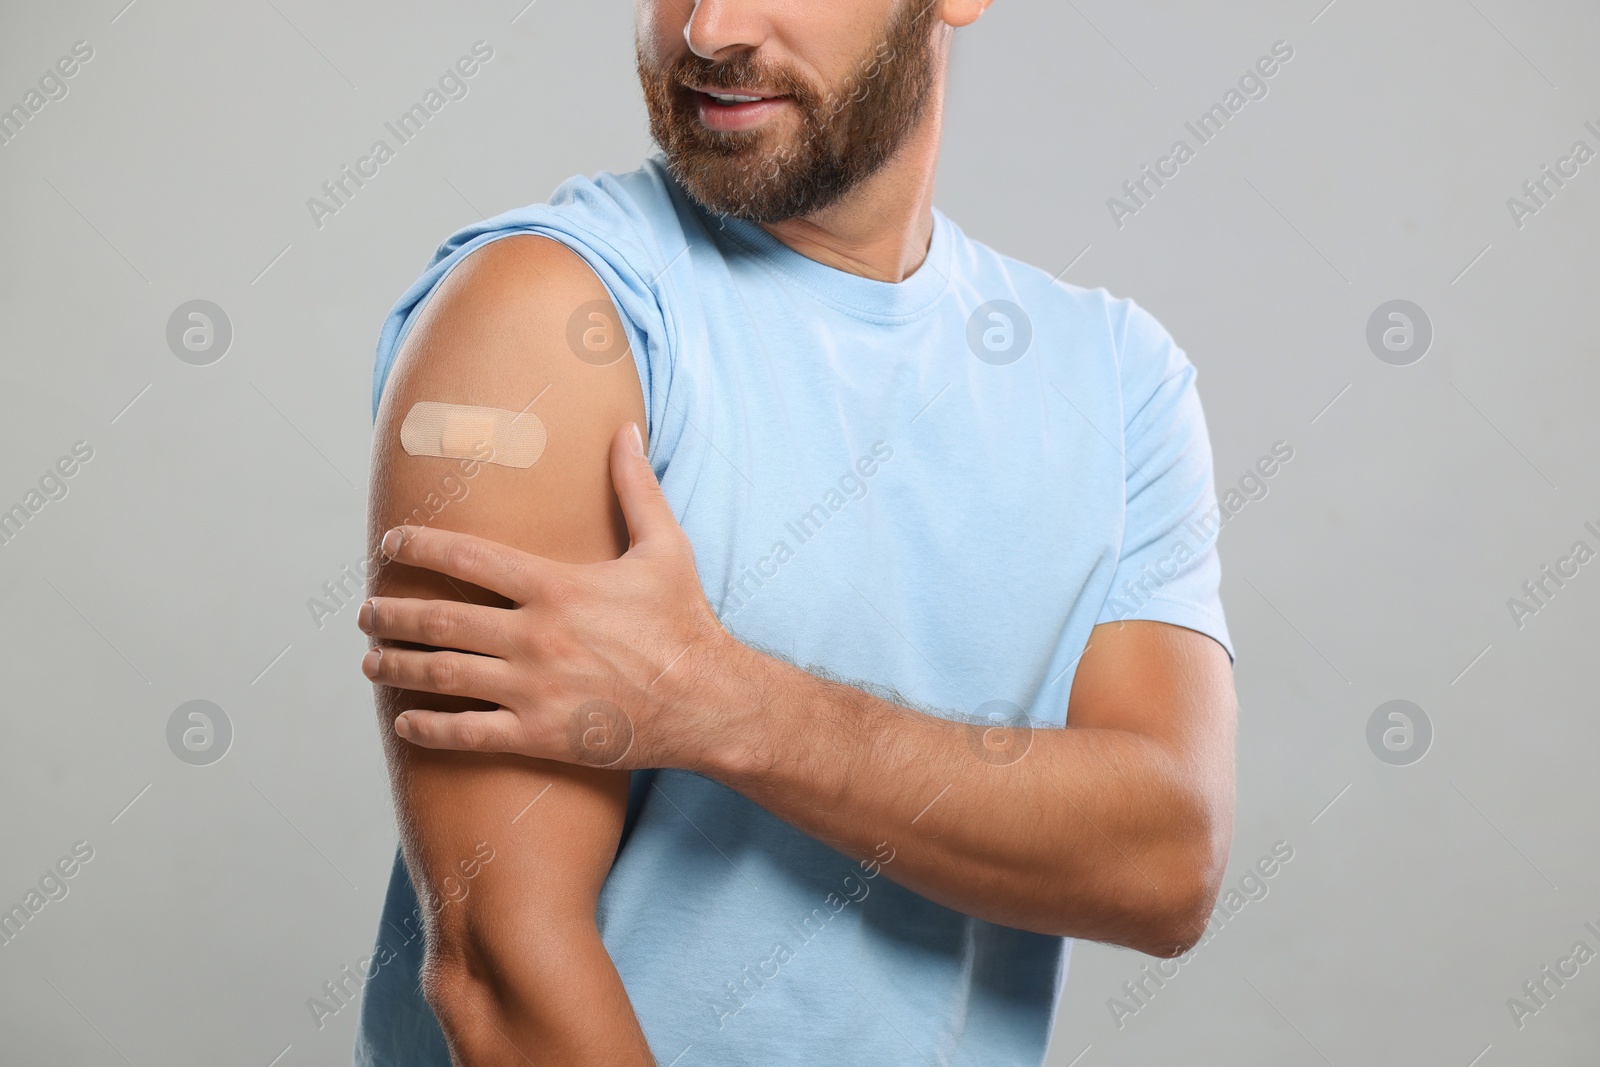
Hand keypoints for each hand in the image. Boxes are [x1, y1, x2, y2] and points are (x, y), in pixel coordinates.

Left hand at [359, 421, 738, 770]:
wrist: (709, 701)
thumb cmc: (686, 622)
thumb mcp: (666, 547)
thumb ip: (635, 487)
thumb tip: (625, 428)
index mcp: (557, 586)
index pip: (468, 558)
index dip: (419, 546)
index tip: (391, 544)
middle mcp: (537, 635)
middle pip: (441, 620)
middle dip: (392, 615)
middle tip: (365, 613)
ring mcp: (534, 688)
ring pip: (443, 675)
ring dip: (397, 667)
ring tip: (373, 661)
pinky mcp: (540, 734)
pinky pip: (468, 733)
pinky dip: (428, 727)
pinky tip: (405, 722)